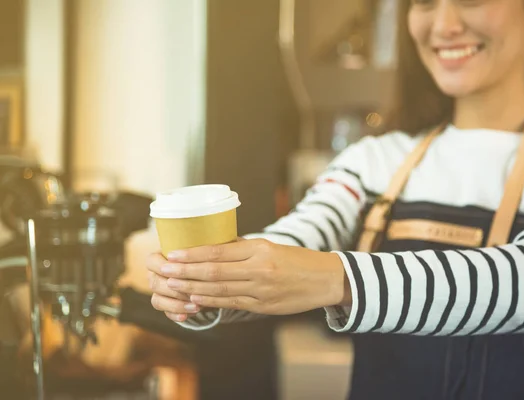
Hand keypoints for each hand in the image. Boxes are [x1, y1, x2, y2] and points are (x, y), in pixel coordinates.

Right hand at [146, 253, 200, 321]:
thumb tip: (197, 261)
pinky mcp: (165, 305)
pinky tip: (187, 316)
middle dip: (175, 290)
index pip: (152, 262)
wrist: (204, 275)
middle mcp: (154, 275)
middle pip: (155, 284)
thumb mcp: (196, 255)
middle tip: (193, 293)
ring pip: (157, 300)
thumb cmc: (199, 259)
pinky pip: (165, 312)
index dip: (164, 267)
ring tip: (196, 307)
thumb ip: (193, 257)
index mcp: (157, 259)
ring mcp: (158, 292)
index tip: (179, 269)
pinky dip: (176, 315)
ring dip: (177, 305)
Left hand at [156, 239, 349, 314]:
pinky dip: (211, 301)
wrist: (325, 279)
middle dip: (186, 271)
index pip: (219, 251)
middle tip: (166, 270)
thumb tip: (215, 246)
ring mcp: (261, 289)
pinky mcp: (264, 305)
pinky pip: (231, 303)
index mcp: (260, 249)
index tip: (174, 253)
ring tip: (174, 284)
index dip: (193, 254)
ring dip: (193, 288)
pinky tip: (195, 299)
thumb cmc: (297, 260)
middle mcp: (259, 269)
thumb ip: (244, 249)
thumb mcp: (272, 247)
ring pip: (219, 289)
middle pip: (214, 271)